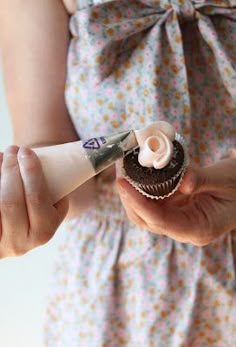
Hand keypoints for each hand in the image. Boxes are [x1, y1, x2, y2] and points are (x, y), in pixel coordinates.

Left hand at [0, 146, 67, 257]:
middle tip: (13, 150)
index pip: (36, 200)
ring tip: (2, 158)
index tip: (27, 151)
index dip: (31, 173)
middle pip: (11, 203)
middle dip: (11, 171)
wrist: (18, 232)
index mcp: (43, 233)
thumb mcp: (53, 203)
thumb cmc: (38, 205)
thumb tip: (59, 157)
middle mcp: (19, 244)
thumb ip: (56, 187)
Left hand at [116, 155, 235, 245]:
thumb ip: (203, 180)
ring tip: (123, 172)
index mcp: (198, 228)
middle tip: (119, 173)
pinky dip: (141, 190)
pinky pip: (152, 203)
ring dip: (132, 195)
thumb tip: (181, 180)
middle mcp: (184, 229)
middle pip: (147, 220)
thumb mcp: (226, 179)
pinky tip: (135, 175)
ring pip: (146, 213)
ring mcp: (178, 220)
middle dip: (129, 199)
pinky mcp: (175, 210)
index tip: (122, 184)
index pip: (161, 221)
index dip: (138, 203)